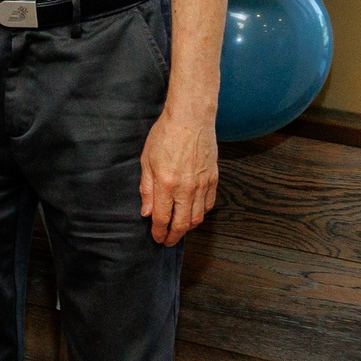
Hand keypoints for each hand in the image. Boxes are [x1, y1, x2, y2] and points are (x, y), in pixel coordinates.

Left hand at [139, 104, 216, 244]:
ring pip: (197, 218)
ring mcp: (202, 185)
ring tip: (179, 230)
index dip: (158, 232)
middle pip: (182, 224)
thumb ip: (146, 188)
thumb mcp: (147, 160)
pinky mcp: (214, 180)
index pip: (162, 218)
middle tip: (167, 241)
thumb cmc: (165, 136)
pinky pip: (209, 205)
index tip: (156, 238)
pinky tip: (193, 214)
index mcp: (166, 184)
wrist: (191, 119)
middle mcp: (186, 189)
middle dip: (173, 236)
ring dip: (187, 228)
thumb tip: (146, 212)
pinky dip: (201, 214)